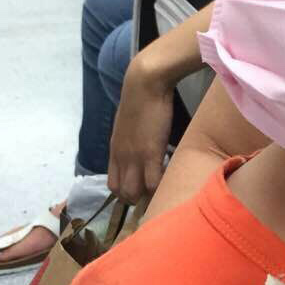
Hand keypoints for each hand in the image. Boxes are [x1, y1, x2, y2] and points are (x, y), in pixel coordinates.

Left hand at [108, 53, 174, 202]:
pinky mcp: (150, 153)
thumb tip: (140, 146)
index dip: (126, 193)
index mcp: (114, 151)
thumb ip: (131, 140)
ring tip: (164, 188)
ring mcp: (134, 157)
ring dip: (148, 196)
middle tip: (155, 194)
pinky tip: (171, 179)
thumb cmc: (140, 99)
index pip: (113, 184)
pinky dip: (161, 187)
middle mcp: (121, 158)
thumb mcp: (128, 124)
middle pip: (122, 193)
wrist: (144, 84)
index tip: (141, 191)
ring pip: (135, 193)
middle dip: (137, 199)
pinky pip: (153, 183)